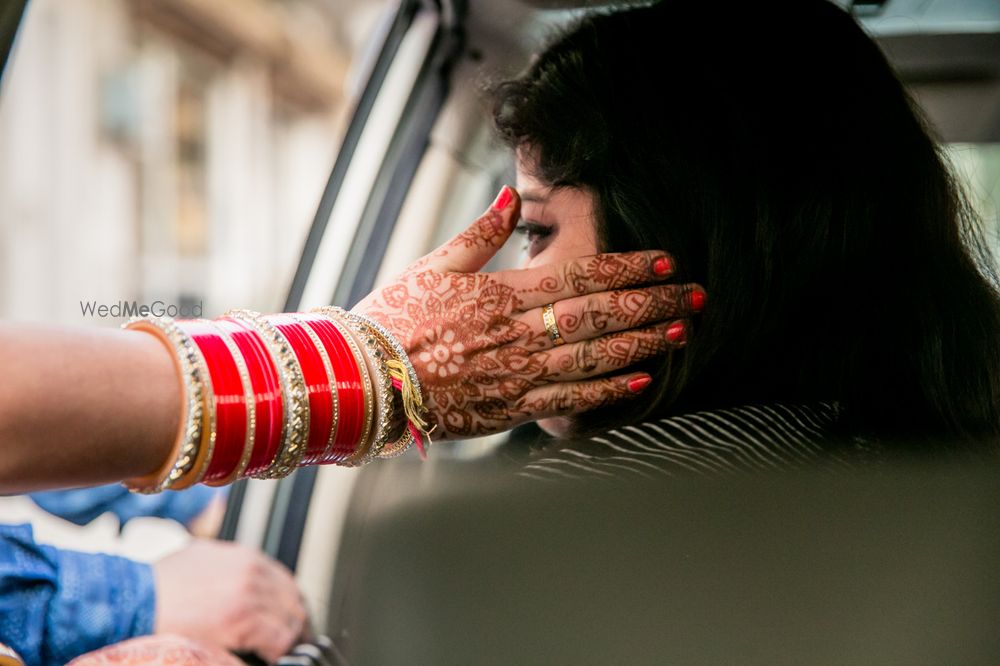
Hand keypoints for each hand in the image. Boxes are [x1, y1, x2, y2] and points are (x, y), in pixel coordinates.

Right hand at [152, 540, 307, 663]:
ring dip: (288, 639)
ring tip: (281, 651)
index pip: (285, 582)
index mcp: (245, 557)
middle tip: (293, 640)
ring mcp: (249, 594)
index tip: (288, 619)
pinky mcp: (243, 620)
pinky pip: (279, 639)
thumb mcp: (201, 557)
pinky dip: (278, 651)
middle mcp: (252, 572)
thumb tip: (243, 577)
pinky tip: (268, 657)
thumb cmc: (160, 585)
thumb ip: (229, 564)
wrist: (136, 600)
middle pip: (293, 601)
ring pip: (290, 621)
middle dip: (293, 622)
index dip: (289, 604)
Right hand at [353, 186, 703, 438]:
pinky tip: (638, 382)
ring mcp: (517, 373)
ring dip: (641, 344)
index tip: (666, 262)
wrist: (365, 380)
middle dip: (653, 304)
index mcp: (502, 294)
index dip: (628, 268)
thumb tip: (515, 196)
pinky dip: (606, 392)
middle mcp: (518, 333)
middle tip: (695, 297)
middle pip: (600, 315)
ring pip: (593, 357)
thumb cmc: (395, 319)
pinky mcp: (510, 407)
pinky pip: (568, 399)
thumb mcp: (433, 264)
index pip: (581, 276)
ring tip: (680, 333)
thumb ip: (482, 232)